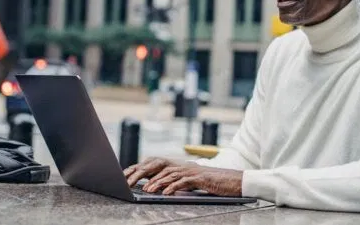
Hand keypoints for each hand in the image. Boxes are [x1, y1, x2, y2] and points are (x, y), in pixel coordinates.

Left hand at [123, 157, 242, 195]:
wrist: (232, 181)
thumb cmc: (211, 183)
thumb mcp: (190, 181)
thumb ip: (175, 181)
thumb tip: (158, 186)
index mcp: (178, 165)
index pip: (155, 165)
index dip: (140, 169)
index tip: (127, 176)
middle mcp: (183, 165)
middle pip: (158, 167)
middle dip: (143, 174)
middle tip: (131, 183)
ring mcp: (191, 171)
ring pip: (169, 174)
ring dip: (157, 183)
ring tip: (147, 190)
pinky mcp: (200, 178)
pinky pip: (183, 182)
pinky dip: (173, 187)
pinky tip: (165, 193)